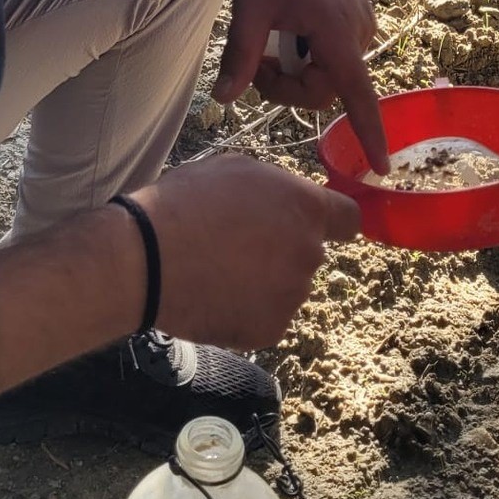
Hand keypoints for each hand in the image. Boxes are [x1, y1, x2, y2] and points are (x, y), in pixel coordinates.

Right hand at [132, 153, 360, 349]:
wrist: (148, 259)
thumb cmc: (187, 202)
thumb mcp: (237, 169)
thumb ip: (277, 189)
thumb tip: (289, 206)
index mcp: (306, 208)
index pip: (350, 219)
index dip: (333, 220)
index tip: (314, 223)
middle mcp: (309, 254)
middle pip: (308, 252)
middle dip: (283, 248)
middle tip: (238, 242)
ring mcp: (292, 296)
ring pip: (286, 286)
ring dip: (264, 280)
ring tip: (217, 267)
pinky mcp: (270, 330)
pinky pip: (265, 316)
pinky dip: (246, 308)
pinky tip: (214, 292)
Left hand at [214, 0, 389, 173]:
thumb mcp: (250, 7)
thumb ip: (241, 57)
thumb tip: (224, 100)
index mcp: (337, 33)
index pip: (358, 96)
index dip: (370, 134)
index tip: (383, 168)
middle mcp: (359, 31)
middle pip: (326, 88)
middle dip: (290, 87)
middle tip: (255, 65)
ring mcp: (361, 22)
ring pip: (330, 72)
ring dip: (299, 68)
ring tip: (270, 38)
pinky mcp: (358, 14)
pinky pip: (335, 52)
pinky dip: (311, 53)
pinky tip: (290, 27)